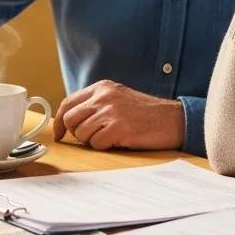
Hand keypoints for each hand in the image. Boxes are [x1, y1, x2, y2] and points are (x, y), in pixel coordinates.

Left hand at [52, 80, 183, 150]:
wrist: (174, 119)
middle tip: (96, 137)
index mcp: (102, 87)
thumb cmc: (147, 114)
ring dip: (94, 141)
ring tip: (113, 137)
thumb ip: (96, 104)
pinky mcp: (118, 127)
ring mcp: (110, 111)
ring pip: (82, 134)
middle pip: (70, 120)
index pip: (68, 102)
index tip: (60, 134)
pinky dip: (106, 147)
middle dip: (78, 134)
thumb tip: (70, 121)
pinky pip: (96, 145)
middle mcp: (103, 96)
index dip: (59, 121)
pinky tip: (120, 140)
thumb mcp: (119, 98)